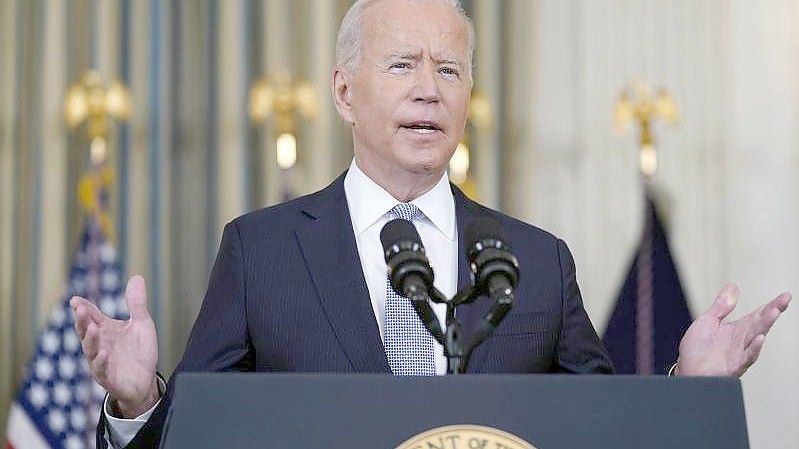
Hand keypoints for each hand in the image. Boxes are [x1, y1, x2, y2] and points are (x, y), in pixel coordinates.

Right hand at [70, 275, 159, 416]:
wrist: (145, 382)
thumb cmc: (139, 352)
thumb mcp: (141, 324)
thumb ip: (137, 303)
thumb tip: (136, 277)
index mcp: (105, 330)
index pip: (91, 316)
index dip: (83, 308)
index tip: (76, 300)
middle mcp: (99, 345)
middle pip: (87, 331)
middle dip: (82, 320)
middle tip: (80, 309)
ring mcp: (101, 362)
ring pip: (91, 350)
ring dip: (90, 339)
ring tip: (92, 328)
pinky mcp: (108, 378)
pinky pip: (101, 370)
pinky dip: (101, 362)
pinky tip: (104, 353)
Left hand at [676, 283, 790, 376]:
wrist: (687, 371)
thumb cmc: (697, 350)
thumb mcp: (708, 321)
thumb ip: (721, 306)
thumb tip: (732, 286)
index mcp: (738, 329)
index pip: (758, 314)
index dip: (771, 305)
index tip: (785, 295)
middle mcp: (742, 340)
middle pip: (760, 323)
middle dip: (773, 310)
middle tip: (785, 299)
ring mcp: (740, 352)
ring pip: (756, 337)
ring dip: (766, 325)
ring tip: (774, 311)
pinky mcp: (734, 365)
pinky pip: (746, 357)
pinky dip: (754, 348)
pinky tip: (760, 338)